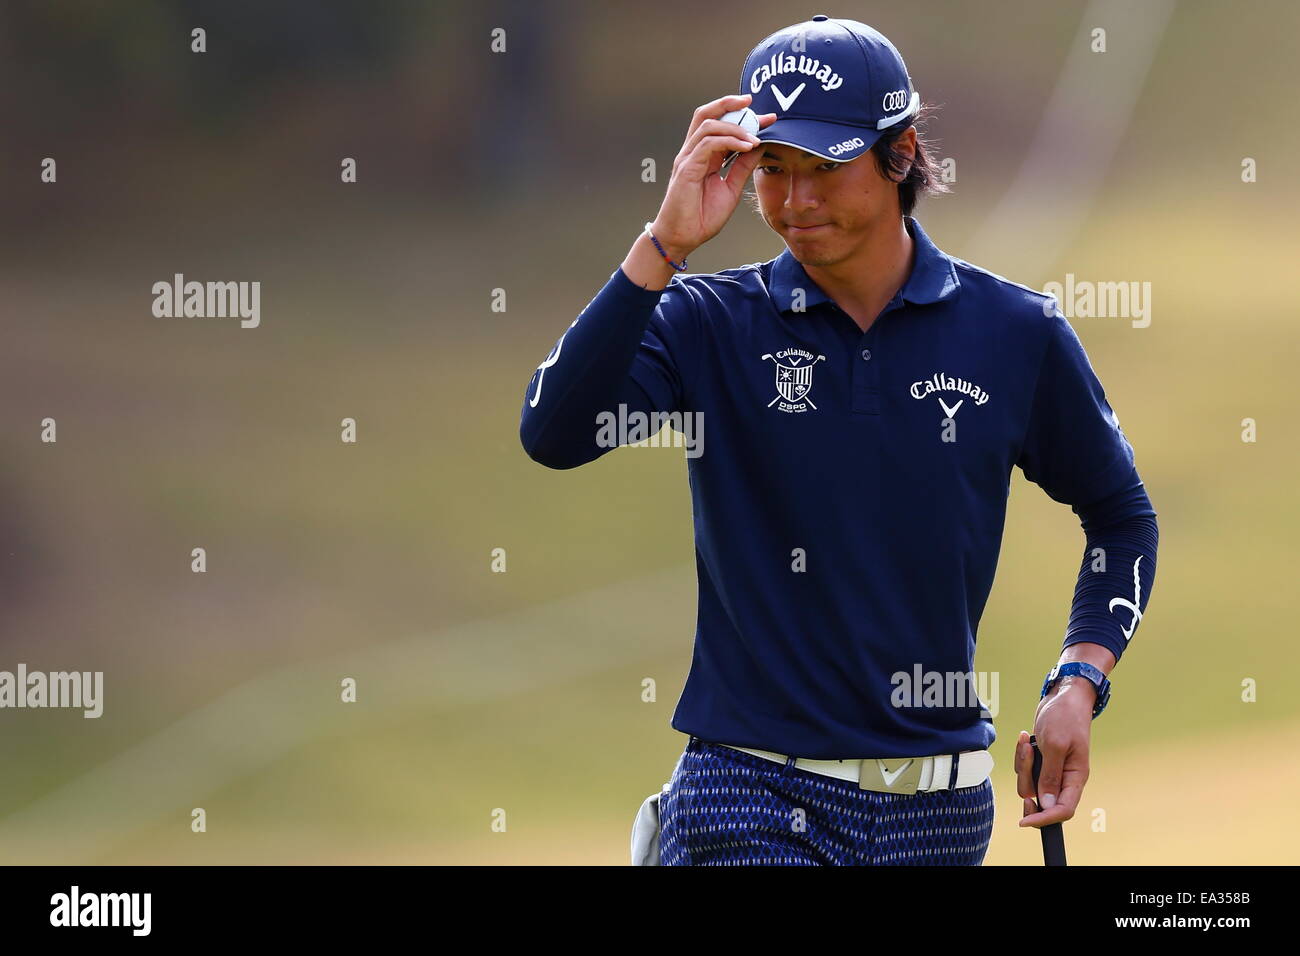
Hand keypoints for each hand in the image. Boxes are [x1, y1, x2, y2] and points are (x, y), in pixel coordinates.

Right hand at [650, 93, 775, 259]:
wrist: (682, 238)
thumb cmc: (701, 217)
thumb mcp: (731, 188)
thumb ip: (743, 166)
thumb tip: (760, 146)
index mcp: (704, 155)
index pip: (721, 124)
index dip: (743, 117)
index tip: (768, 118)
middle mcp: (694, 152)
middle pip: (706, 114)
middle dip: (729, 103)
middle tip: (752, 102)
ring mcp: (688, 158)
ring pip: (708, 125)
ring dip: (735, 127)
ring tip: (755, 137)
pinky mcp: (686, 168)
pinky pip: (708, 144)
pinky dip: (729, 141)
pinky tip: (746, 147)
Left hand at [1014, 678, 1094, 827]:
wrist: (1063, 697)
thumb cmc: (1064, 717)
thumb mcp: (1054, 745)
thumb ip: (1050, 776)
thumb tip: (1047, 805)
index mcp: (1076, 777)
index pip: (1064, 810)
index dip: (1044, 818)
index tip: (1024, 820)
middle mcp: (1065, 778)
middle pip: (1040, 798)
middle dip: (1027, 779)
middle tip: (1027, 754)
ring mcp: (1053, 770)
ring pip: (1029, 784)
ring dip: (1023, 764)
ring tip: (1027, 741)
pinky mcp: (1042, 761)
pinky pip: (1025, 769)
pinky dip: (1021, 755)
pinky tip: (1026, 738)